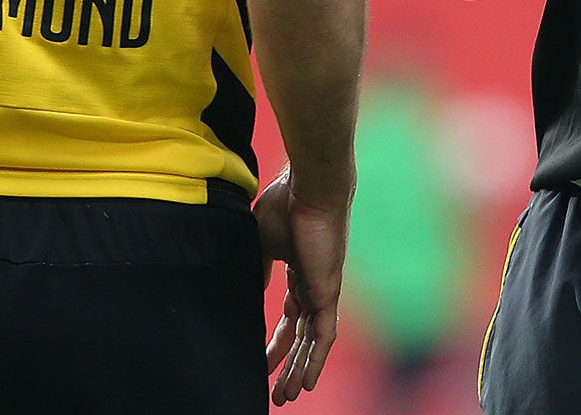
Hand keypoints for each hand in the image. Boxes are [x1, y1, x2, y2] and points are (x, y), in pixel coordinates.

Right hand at [256, 170, 350, 403]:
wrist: (308, 186)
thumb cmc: (285, 204)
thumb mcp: (261, 241)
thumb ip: (260, 268)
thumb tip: (253, 289)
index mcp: (297, 272)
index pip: (288, 318)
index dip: (276, 344)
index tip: (260, 364)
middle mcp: (313, 285)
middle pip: (300, 336)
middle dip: (288, 365)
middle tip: (276, 393)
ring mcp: (323, 289)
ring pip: (312, 342)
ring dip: (299, 370)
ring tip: (286, 397)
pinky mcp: (328, 291)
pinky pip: (325, 334)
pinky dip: (317, 360)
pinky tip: (308, 382)